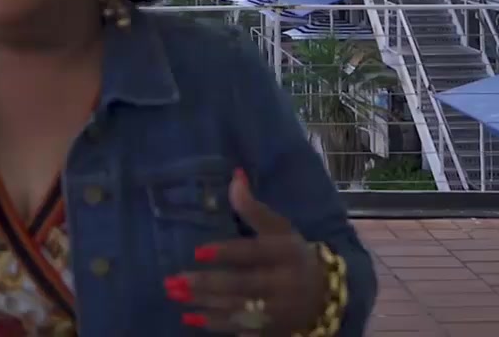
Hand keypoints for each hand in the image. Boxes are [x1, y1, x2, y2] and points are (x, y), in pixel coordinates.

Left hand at [164, 170, 326, 334]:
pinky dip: (215, 324)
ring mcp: (277, 311)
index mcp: (286, 254)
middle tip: (174, 280)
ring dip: (204, 303)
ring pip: (236, 309)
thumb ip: (253, 208)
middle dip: (206, 283)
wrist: (324, 296)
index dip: (227, 253)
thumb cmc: (292, 254)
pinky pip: (240, 328)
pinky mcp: (270, 330)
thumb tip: (235, 176)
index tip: (198, 252)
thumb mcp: (279, 228)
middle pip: (242, 285)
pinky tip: (191, 318)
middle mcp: (283, 284)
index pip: (254, 254)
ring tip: (175, 294)